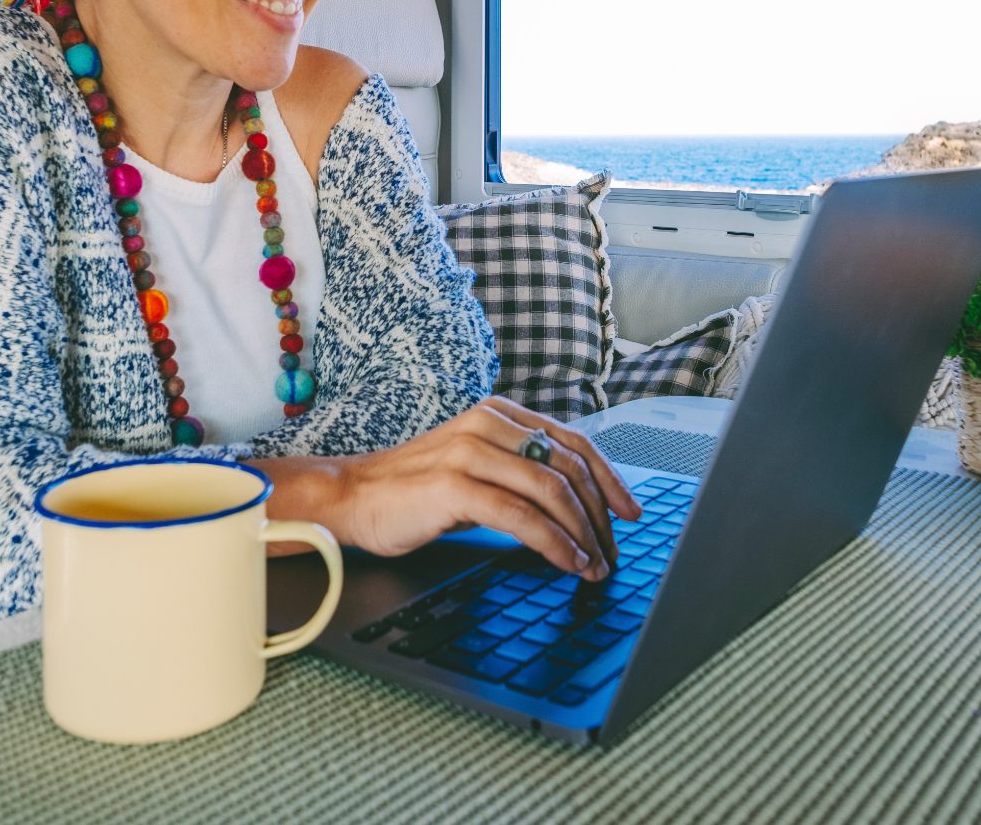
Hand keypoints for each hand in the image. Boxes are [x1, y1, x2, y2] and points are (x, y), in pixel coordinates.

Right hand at [280, 398, 641, 580]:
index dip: (609, 479)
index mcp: (498, 414)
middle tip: (613, 552)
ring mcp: (470, 452)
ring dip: (582, 534)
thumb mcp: (474, 468)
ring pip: (551, 491)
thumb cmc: (412, 490)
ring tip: (594, 566)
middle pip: (569, 467)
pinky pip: (521, 516)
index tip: (630, 513)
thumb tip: (573, 504)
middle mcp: (488, 424)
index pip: (573, 442)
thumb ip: (516, 472)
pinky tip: (566, 563)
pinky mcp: (454, 485)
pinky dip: (553, 543)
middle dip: (600, 515)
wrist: (350, 498)